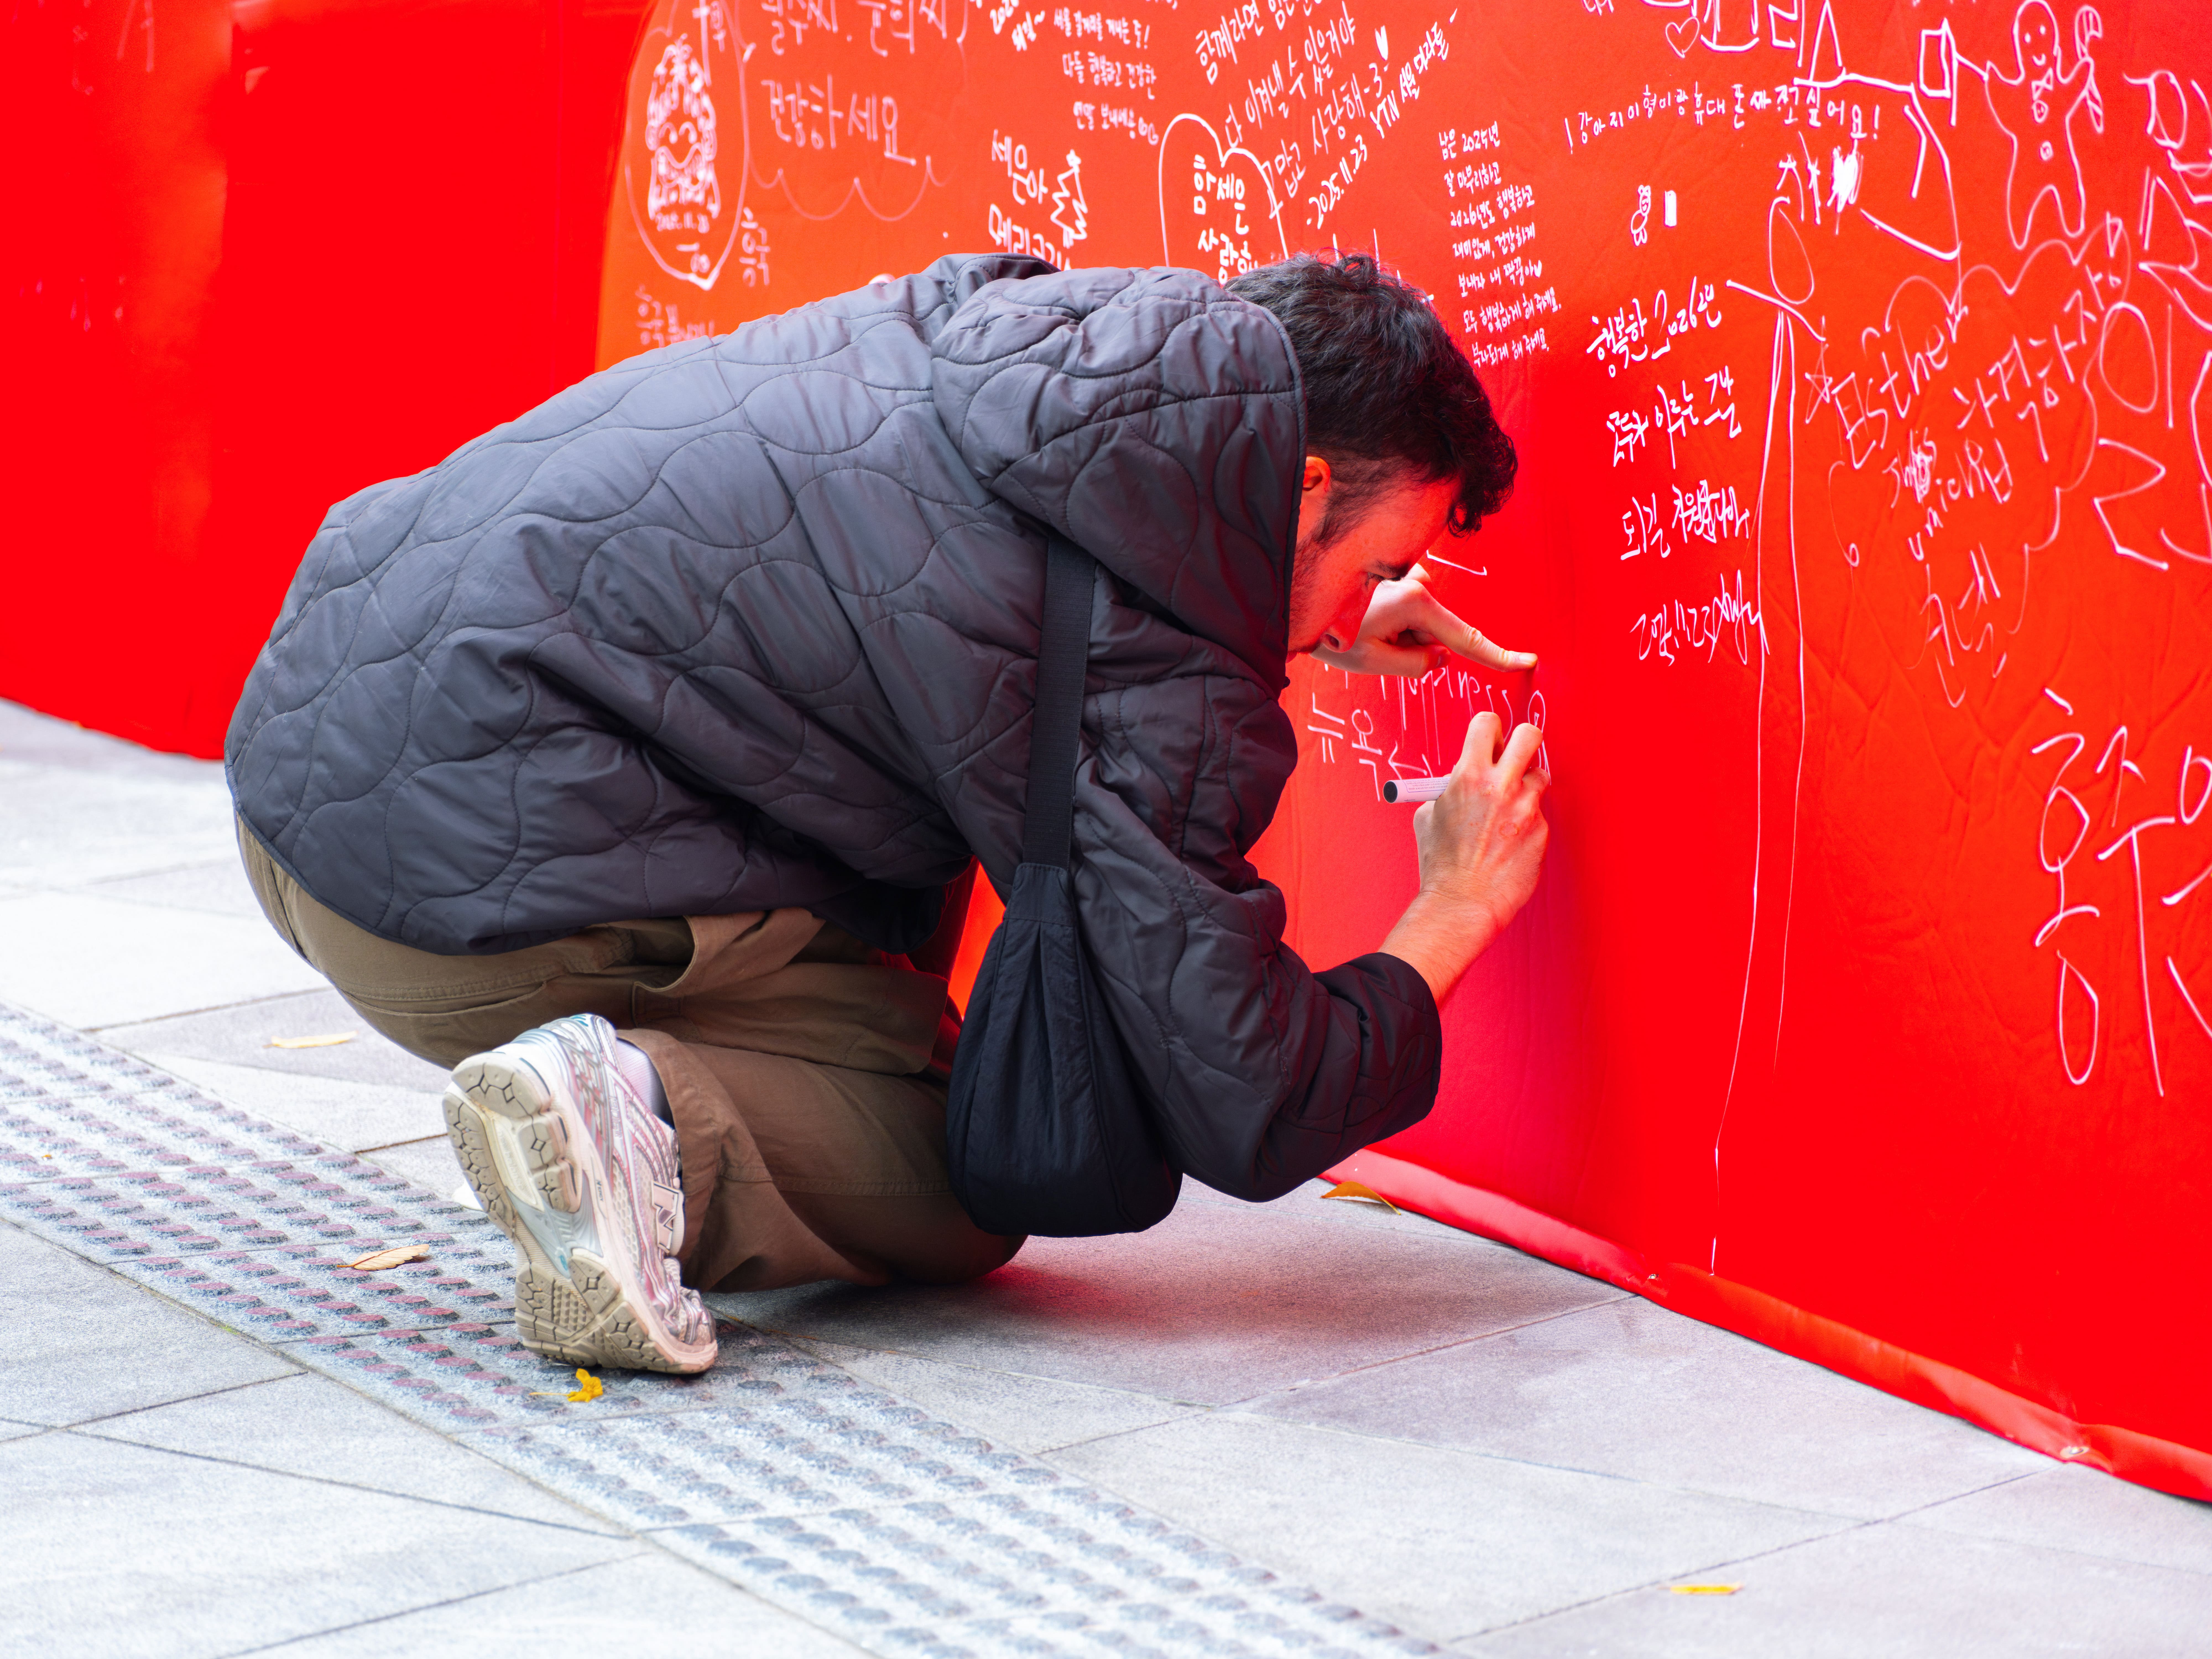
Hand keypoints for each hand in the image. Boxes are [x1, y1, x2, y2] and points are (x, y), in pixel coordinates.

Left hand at [1312, 566, 1537, 676]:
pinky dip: (1389, 618)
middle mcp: (1417, 581)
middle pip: (1434, 633)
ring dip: (1396, 632)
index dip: (1496, 655)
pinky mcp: (1397, 573)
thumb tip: (1440, 656)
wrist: (1295, 599)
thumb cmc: (1329, 629)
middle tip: (1371, 644)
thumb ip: (1418, 665)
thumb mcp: (1375, 662)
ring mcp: (1407, 573)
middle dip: (1409, 646)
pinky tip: (1363, 613)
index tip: (1525, 661)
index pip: (1464, 639)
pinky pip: (1406, 607)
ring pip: (1418, 622)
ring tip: (1361, 626)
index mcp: (1416, 602)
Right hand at [1377, 712, 1550, 1002]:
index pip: (1487, 724)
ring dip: (1526, 787)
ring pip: (1539, 776)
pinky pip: (1538, 815)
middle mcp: (1500, 786)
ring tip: (1508, 810)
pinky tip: (1509, 842)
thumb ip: (1448, 789)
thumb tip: (1459, 778)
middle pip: (1529, 735)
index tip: (1490, 742)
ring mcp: (1525, 808)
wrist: (1462, 903)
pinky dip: (1527, 823)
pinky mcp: (1541, 831)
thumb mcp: (1429, 817)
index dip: (1489, 730)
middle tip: (1515, 758)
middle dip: (1522, 741)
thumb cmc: (1441, 864)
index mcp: (1468, 776)